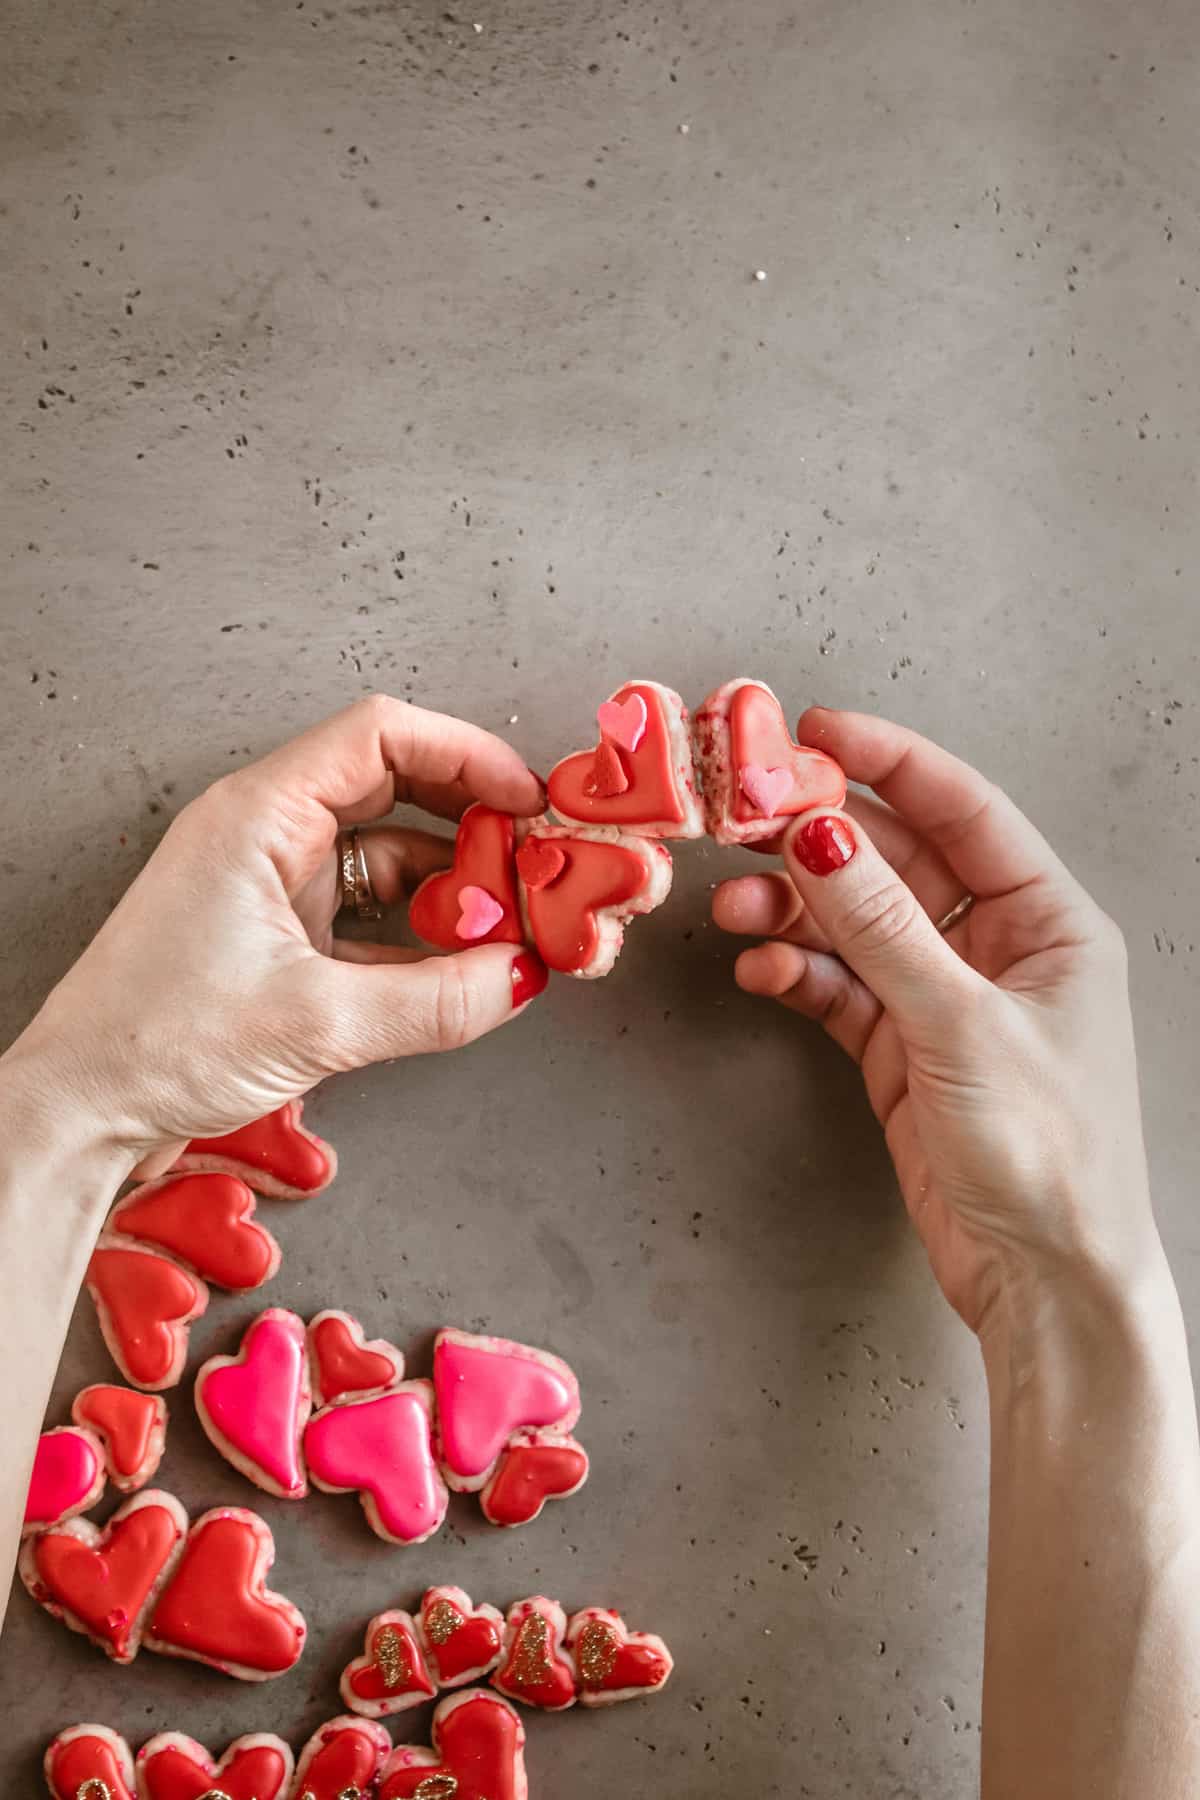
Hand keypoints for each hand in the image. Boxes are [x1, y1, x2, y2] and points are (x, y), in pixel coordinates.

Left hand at [6, 696, 546, 1164]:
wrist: (82, 1109)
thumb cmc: (154, 1043)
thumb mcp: (317, 1023)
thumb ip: (434, 1001)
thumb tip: (517, 977)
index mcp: (259, 814)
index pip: (381, 735)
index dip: (466, 755)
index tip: (524, 798)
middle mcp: (266, 833)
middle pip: (394, 786)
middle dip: (470, 819)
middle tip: (530, 860)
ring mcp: (272, 884)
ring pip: (387, 853)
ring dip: (449, 884)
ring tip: (504, 924)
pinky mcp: (279, 936)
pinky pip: (369, 912)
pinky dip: (418, 932)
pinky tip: (458, 965)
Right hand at [713, 708, 1160, 1337]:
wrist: (1044, 1281)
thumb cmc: (1047, 1153)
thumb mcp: (960, 1023)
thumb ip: (880, 926)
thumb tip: (817, 835)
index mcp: (1048, 919)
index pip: (961, 808)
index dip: (888, 760)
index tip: (813, 729)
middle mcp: (998, 946)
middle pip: (894, 861)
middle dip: (818, 841)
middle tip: (745, 820)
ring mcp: (945, 997)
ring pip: (854, 924)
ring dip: (794, 912)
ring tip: (737, 910)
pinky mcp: (902, 1048)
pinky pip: (838, 986)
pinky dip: (797, 974)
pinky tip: (763, 969)